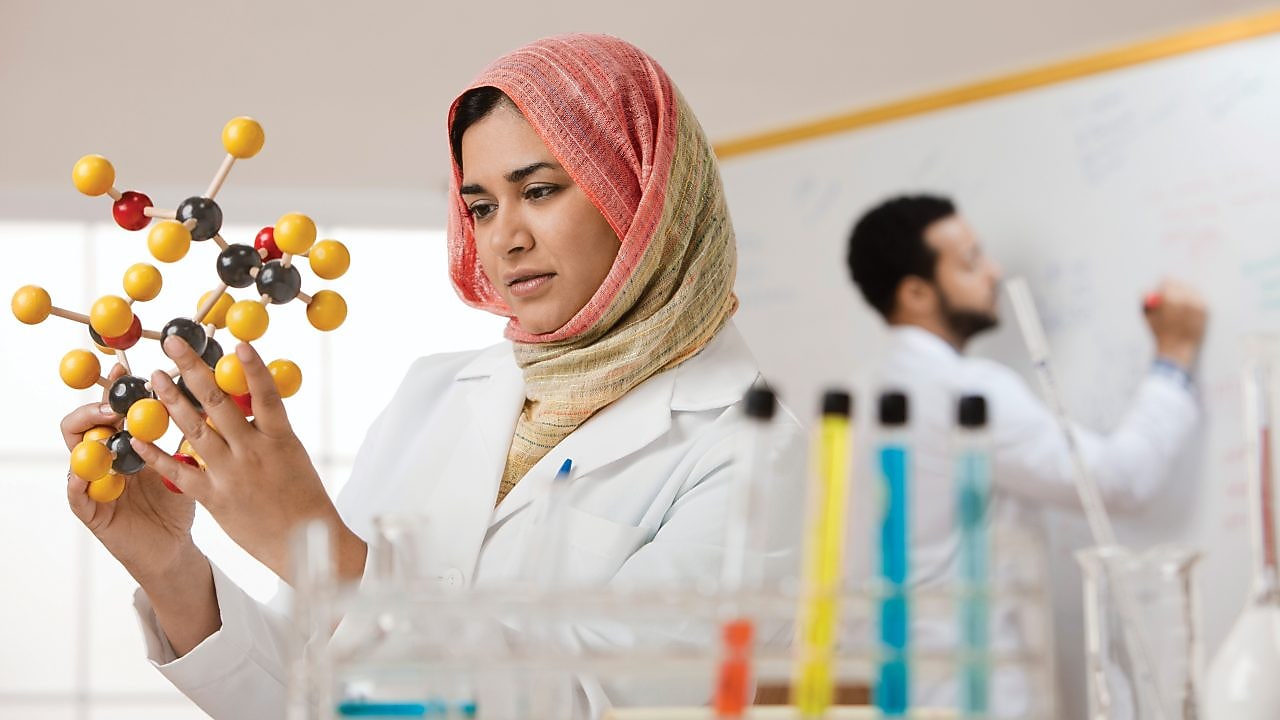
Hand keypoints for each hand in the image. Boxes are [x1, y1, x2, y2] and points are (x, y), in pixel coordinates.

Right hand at [62, 363, 199, 586]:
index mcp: (128, 444)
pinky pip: (76, 493)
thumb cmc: (181, 503)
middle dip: (99, 406)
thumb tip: (212, 397)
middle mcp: (106, 459)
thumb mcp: (187, 464)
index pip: (115, 408)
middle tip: (118, 400)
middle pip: (87, 422)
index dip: (117, 389)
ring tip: (106, 424)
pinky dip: (79, 479)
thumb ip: (190, 434)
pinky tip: (87, 470)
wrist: (175, 548)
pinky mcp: (91, 511)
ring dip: (88, 435)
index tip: (127, 370)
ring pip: (76, 452)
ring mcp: (95, 483)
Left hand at [132, 336, 365, 581]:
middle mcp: (252, 451)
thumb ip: (267, 430)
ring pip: (193, 429)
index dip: (251, 366)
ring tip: (153, 377)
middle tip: (173, 343)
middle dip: (192, 369)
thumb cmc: (304, 497)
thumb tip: (244, 402)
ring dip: (170, 400)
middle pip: (217, 402)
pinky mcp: (214, 498)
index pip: (264, 393)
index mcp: (280, 438)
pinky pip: (179, 472)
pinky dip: (157, 454)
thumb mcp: (293, 455)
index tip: (235, 342)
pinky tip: (139, 437)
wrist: (305, 544)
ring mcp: (231, 474)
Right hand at [1144, 278, 1207, 369]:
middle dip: (1174, 290)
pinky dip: (1194, 303)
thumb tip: (1150, 289)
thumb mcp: (1147, 316)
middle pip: (1180, 283)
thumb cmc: (1159, 333)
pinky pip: (1199, 298)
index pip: (1168, 280)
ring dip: (1185, 295)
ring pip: (1191, 290)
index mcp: (1169, 298)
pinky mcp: (1206, 310)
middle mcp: (1185, 298)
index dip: (1163, 287)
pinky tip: (1188, 314)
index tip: (1162, 292)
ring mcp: (1197, 304)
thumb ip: (1145, 299)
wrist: (1177, 350)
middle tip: (1171, 299)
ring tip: (1180, 310)